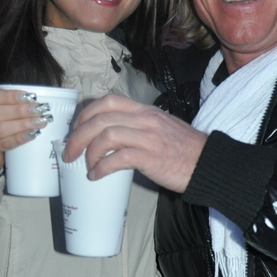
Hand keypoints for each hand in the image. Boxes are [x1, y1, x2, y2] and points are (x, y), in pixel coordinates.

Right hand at [0, 89, 52, 173]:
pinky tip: (31, 134)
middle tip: (38, 109)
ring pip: (0, 129)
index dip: (10, 96)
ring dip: (23, 125)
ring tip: (39, 121)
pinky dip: (19, 138)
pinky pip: (4, 144)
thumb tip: (29, 99)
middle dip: (20, 111)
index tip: (28, 96)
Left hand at [64, 94, 206, 192]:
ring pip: (106, 136)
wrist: (207, 164)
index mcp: (146, 111)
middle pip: (100, 119)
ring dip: (89, 152)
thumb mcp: (161, 127)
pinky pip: (117, 159)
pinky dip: (101, 167)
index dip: (86, 113)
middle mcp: (145, 120)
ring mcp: (148, 137)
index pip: (109, 101)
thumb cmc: (184, 150)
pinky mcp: (150, 157)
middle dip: (78, 136)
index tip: (76, 127)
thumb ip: (139, 126)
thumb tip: (112, 137)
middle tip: (69, 152)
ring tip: (86, 165)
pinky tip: (97, 175)